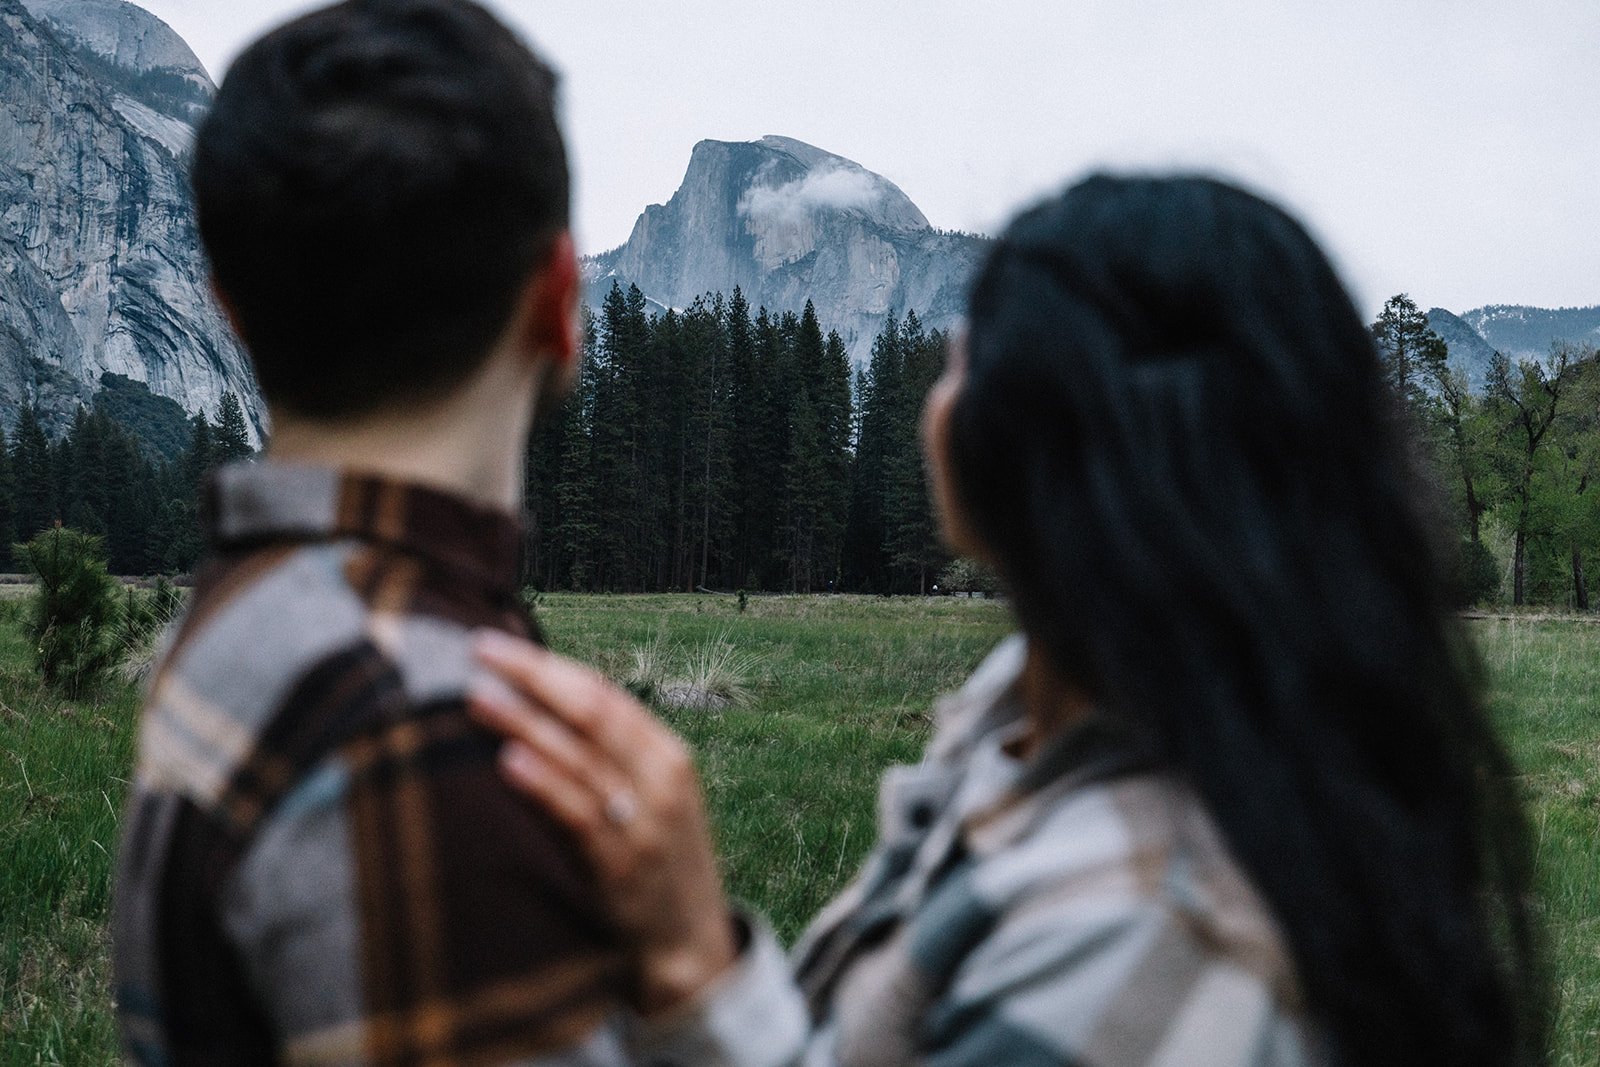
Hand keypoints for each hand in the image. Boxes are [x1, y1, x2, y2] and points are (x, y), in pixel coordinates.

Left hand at [468, 631, 737, 1016]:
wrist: (690, 943)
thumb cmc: (657, 861)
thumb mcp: (649, 799)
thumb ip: (608, 756)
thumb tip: (538, 704)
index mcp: (667, 755)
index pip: (603, 694)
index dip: (548, 665)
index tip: (496, 643)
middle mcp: (661, 780)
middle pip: (590, 712)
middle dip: (532, 676)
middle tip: (478, 650)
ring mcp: (643, 823)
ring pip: (578, 757)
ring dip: (523, 722)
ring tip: (477, 697)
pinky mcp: (620, 865)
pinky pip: (577, 814)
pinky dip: (543, 784)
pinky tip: (508, 760)